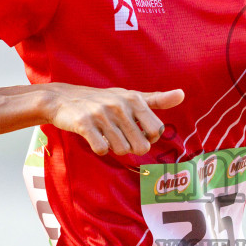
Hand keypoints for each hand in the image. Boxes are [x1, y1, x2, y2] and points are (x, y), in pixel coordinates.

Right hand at [42, 84, 183, 155]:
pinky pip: (102, 149)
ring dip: (114, 148)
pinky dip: (99, 148)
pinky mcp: (84, 124)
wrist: (63, 99)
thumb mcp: (131, 97)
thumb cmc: (103, 100)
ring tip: (105, 134)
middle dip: (131, 147)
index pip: (157, 131)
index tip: (137, 131)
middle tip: (119, 135)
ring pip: (122, 150)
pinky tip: (94, 137)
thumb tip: (182, 94)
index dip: (148, 137)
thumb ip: (157, 100)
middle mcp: (120, 105)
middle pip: (141, 146)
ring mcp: (101, 114)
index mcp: (134, 99)